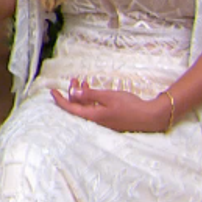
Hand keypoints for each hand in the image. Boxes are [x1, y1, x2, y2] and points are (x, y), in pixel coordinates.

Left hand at [50, 79, 170, 132]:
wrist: (149, 117)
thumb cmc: (130, 106)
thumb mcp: (108, 97)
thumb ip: (90, 95)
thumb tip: (73, 93)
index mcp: (93, 116)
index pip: (70, 108)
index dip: (60, 100)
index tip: (52, 91)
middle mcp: (95, 120)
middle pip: (77, 107)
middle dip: (72, 93)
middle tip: (73, 80)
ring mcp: (103, 121)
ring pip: (86, 107)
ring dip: (82, 95)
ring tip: (81, 82)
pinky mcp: (109, 119)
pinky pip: (94, 109)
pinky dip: (90, 99)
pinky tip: (92, 91)